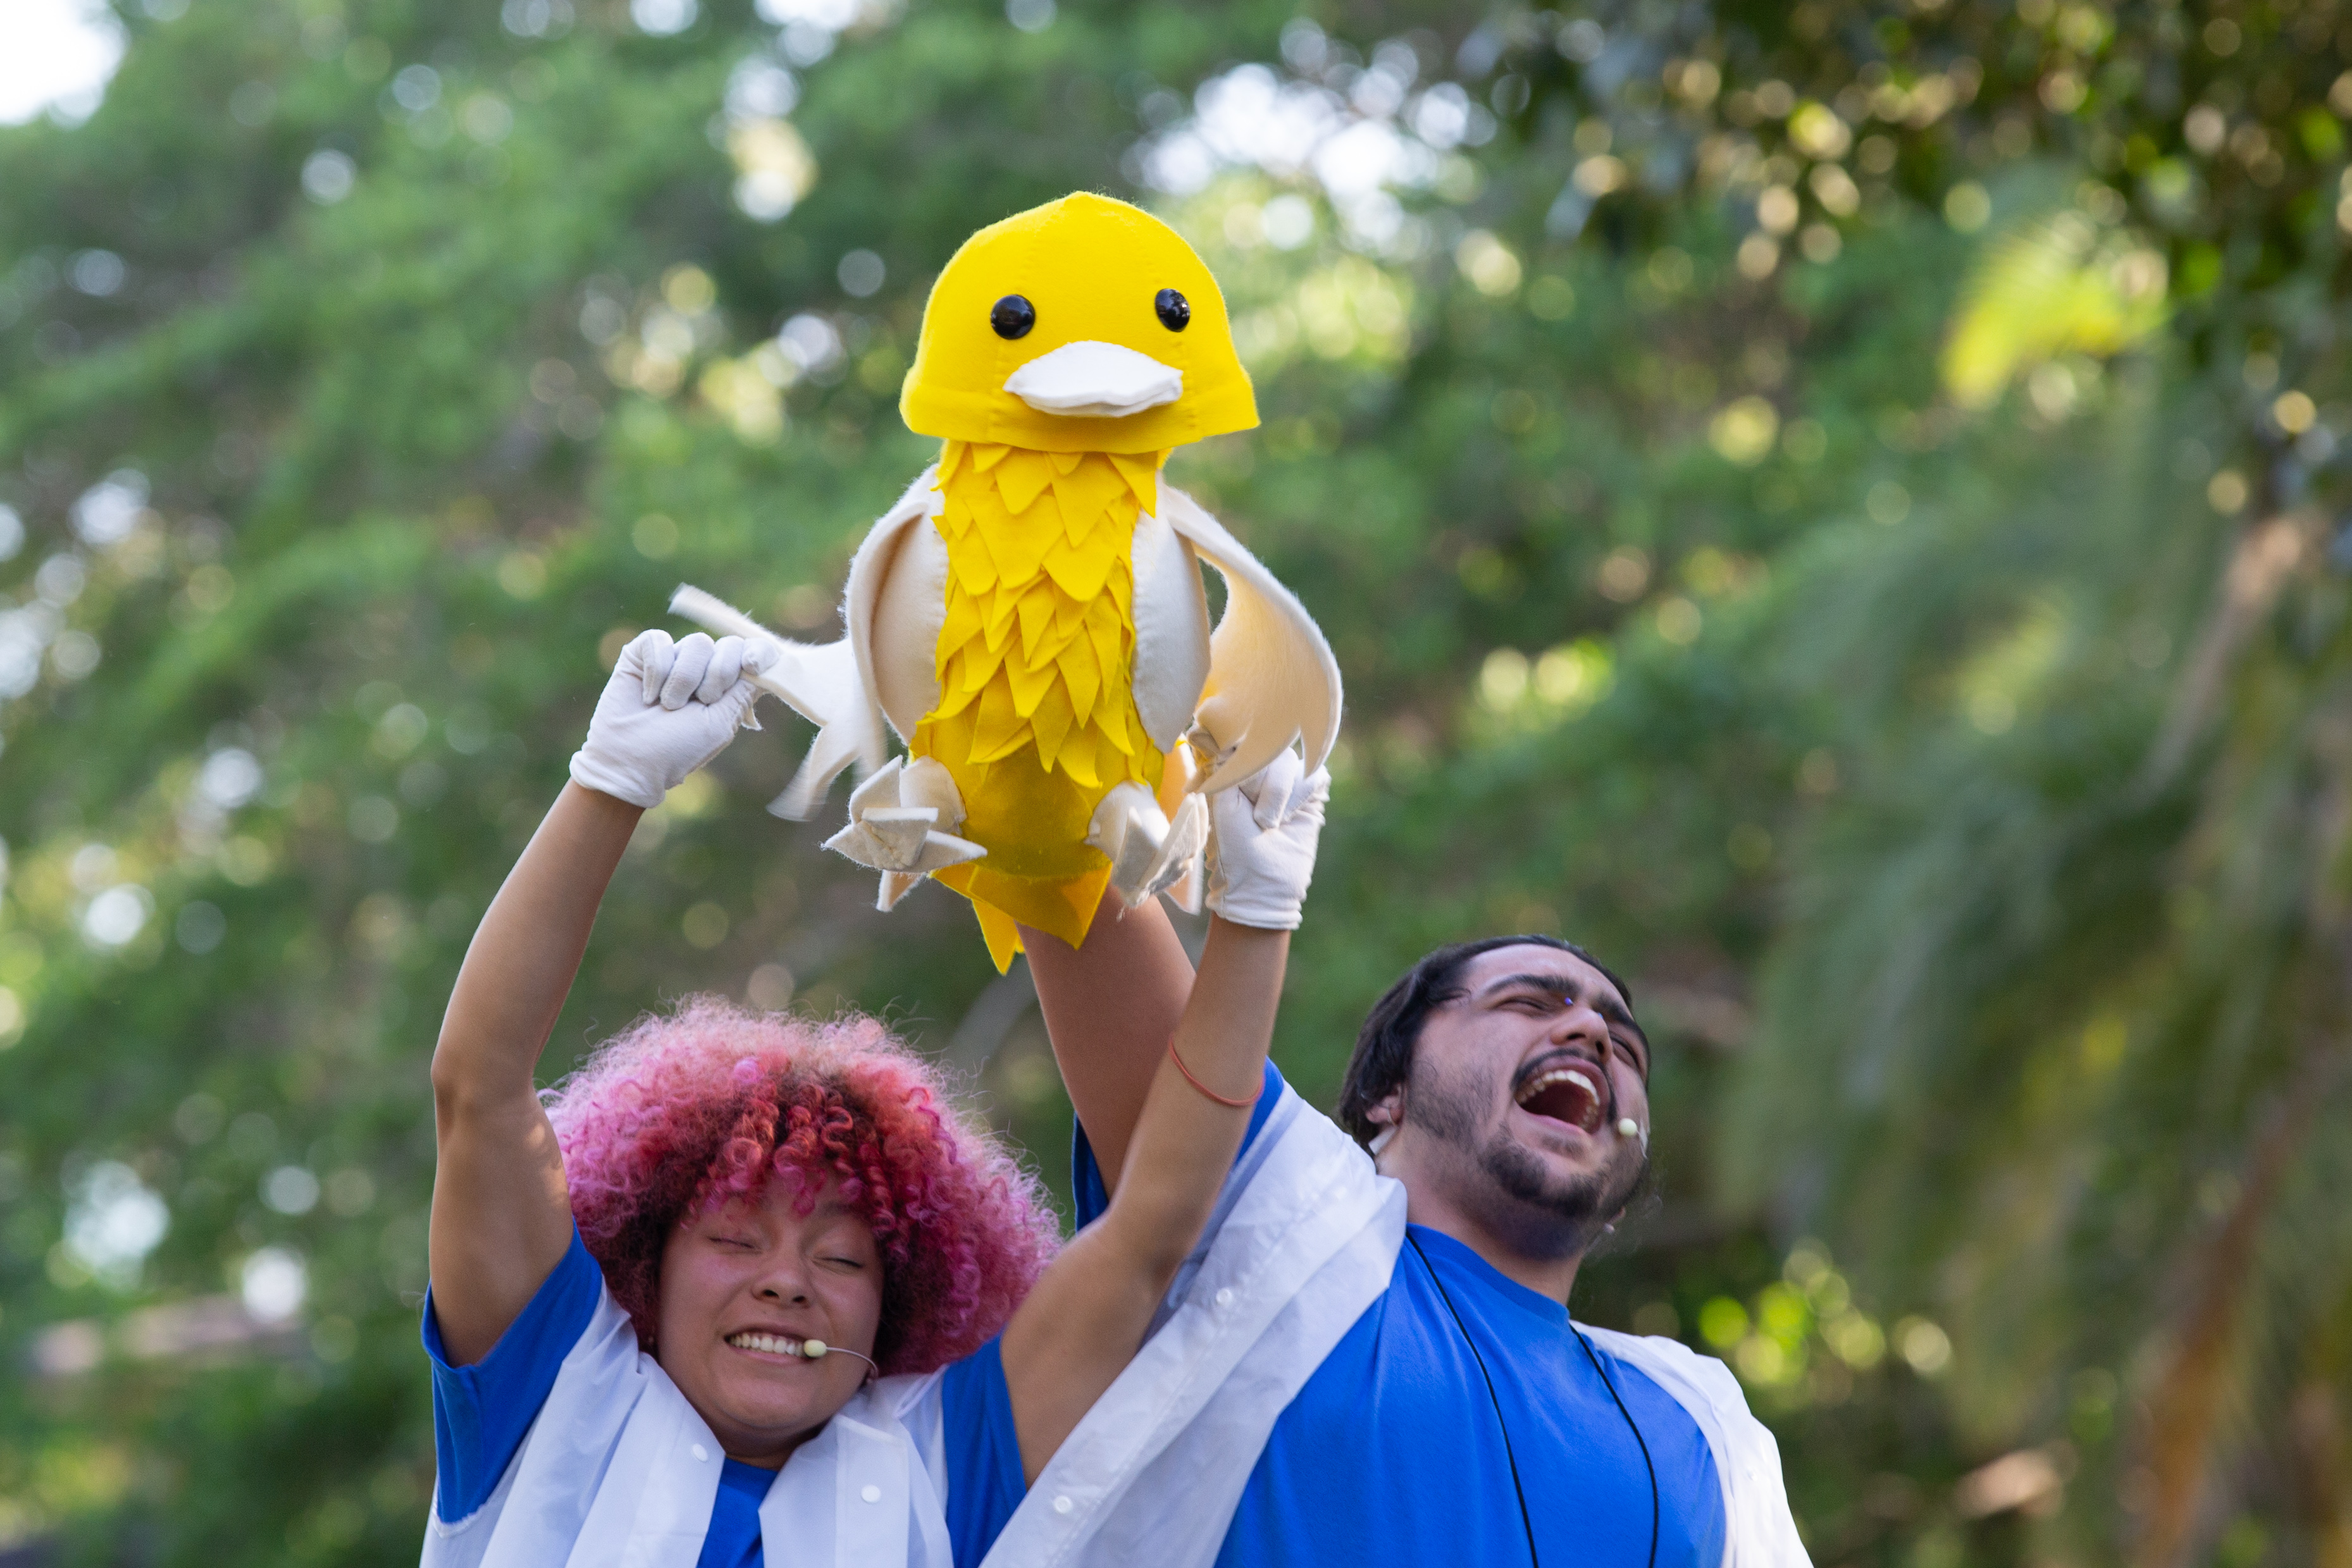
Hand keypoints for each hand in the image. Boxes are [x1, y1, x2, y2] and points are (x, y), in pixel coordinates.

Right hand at [568, 631, 771, 808]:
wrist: (629, 761)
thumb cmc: (676, 750)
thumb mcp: (719, 723)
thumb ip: (743, 692)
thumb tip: (765, 664)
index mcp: (728, 687)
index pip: (754, 654)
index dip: (760, 652)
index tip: (753, 665)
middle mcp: (704, 668)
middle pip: (729, 645)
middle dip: (718, 676)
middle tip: (699, 704)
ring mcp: (674, 657)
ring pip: (697, 642)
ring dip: (684, 680)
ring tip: (667, 706)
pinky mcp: (643, 652)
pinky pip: (659, 640)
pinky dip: (656, 670)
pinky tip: (647, 696)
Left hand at [1203, 749, 1329, 930]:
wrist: (1260, 883)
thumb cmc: (1233, 847)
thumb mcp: (1222, 802)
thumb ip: (1223, 764)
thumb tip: (1205, 729)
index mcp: (1231, 767)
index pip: (1238, 734)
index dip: (1238, 742)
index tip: (1231, 757)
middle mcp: (1259, 767)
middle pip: (1266, 743)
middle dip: (1257, 779)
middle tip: (1252, 814)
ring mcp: (1287, 778)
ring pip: (1289, 760)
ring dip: (1277, 794)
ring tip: (1268, 823)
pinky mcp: (1311, 791)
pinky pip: (1314, 775)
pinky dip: (1299, 797)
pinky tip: (1288, 819)